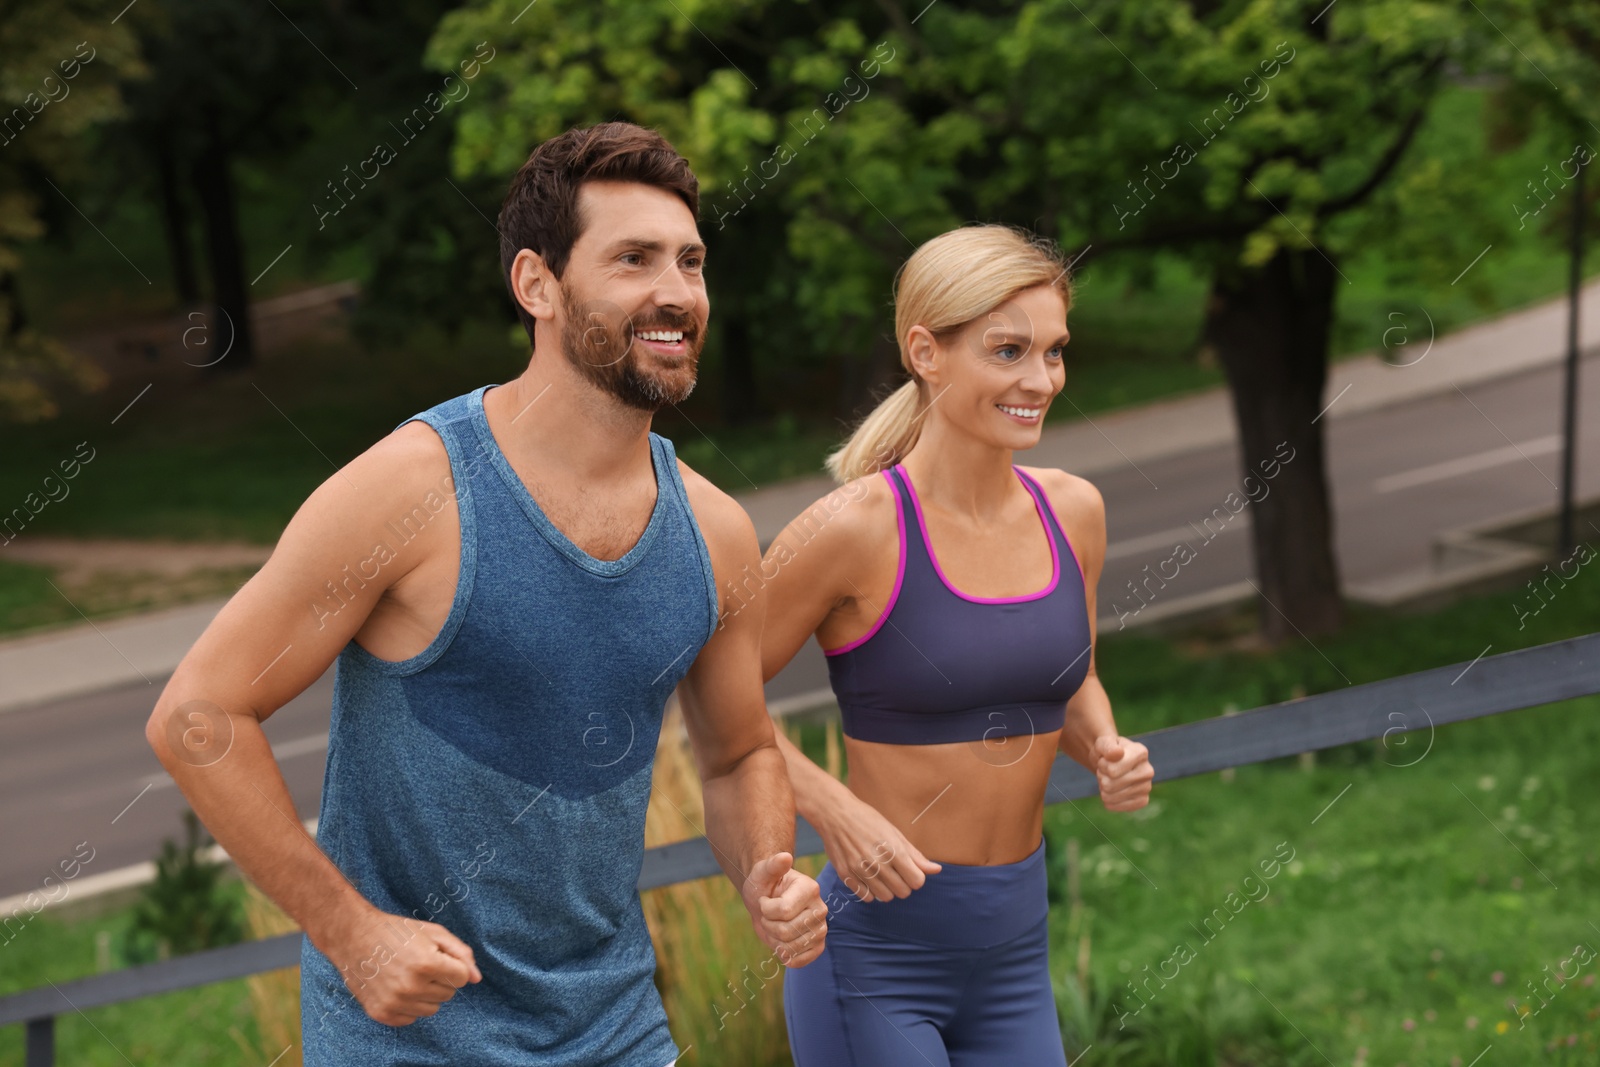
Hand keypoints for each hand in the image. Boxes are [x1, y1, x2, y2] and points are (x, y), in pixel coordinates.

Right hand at [321, 905, 482, 1025]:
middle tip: (419, 962)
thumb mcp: (433, 932)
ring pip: (432, 1008)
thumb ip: (461, 953)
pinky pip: (412, 1018)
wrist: (353, 936)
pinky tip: (397, 986)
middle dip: (440, 978)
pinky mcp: (381, 1014)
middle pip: (449, 994)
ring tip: (408, 973)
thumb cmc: (397, 931)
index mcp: (426, 964)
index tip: (436, 955)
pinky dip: (409, 1005)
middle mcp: (410, 987)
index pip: (461, 978)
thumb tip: (476, 979)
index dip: (452, 965)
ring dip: (426, 993)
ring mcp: (394, 1003)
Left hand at [742, 852, 828, 967]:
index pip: (783, 910)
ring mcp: (821, 929)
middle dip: (768, 925)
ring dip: (774, 940)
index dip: (766, 909)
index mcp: (810, 888)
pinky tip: (781, 941)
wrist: (767, 900)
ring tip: (774, 925)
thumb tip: (785, 856)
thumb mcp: (762, 872)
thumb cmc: (764, 884)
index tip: (764, 900)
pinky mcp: (818, 946)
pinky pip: (798, 961)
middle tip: (768, 915)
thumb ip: (773, 865)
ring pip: (789, 948)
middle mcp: (820, 909)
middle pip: (786, 931)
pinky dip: (783, 954)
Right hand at [816, 791, 940, 902]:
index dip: (917, 878)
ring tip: (883, 875)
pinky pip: (866, 897)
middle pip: (903, 892)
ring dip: (888, 889)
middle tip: (897, 873)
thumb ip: (915, 855)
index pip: (917, 881)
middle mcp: (877, 862)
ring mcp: (860, 870)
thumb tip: (936, 870)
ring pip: (885, 897)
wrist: (835, 814)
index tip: (911, 871)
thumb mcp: (894, 833)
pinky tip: (869, 878)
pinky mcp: (846, 875)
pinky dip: (871, 891)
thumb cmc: (868, 820)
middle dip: (904, 885)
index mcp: (893, 850)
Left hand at [1094, 735, 1152, 811]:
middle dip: (1102, 777)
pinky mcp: (1142, 801)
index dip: (1102, 766)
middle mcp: (1148, 771)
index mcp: (1140, 753)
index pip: (1112, 771)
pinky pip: (1114, 806)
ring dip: (1103, 788)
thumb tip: (1117, 753)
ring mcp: (1147, 787)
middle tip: (1106, 770)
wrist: (1111, 763)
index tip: (1106, 759)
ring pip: (1110, 796)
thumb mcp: (1103, 743)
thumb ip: (1108, 746)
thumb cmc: (1107, 752)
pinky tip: (1113, 791)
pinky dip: (1107, 800)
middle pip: (1110, 785)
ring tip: (1110, 778)